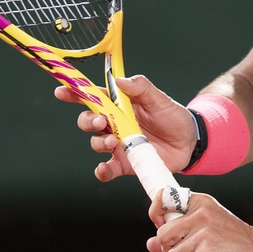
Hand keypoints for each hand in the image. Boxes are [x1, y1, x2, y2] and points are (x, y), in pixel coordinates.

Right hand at [53, 75, 197, 180]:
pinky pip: (107, 169)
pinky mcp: (125, 163)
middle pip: (88, 121)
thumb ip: (141, 87)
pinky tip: (104, 168)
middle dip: (88, 120)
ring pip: (95, 143)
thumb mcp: (159, 99)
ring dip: (98, 142)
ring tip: (113, 141)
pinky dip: (102, 170)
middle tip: (101, 121)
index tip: (62, 91)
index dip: (75, 93)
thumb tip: (119, 80)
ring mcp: (118, 144)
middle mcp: (114, 124)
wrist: (190, 142)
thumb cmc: (172, 116)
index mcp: (119, 105)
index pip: (92, 97)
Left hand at [147, 190, 252, 251]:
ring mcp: (204, 235)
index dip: (156, 214)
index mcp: (200, 203)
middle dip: (172, 250)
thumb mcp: (208, 228)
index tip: (164, 227)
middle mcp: (201, 215)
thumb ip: (179, 234)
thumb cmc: (235, 242)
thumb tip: (150, 244)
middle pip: (163, 236)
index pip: (164, 200)